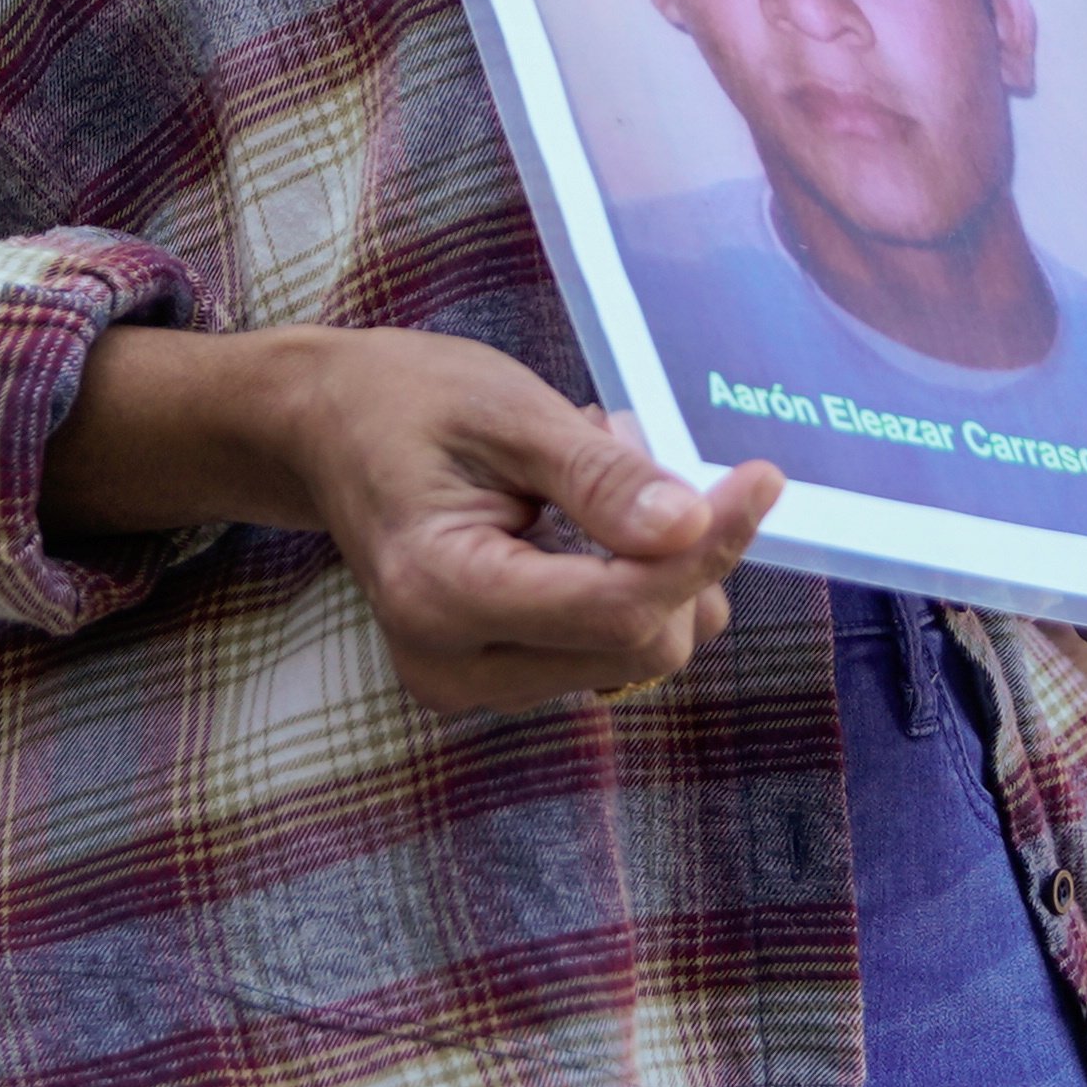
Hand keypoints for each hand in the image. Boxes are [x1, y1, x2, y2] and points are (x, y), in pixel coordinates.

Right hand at [49, 324, 780, 712]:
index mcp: (441, 593)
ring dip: (650, 563)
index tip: (761, 477)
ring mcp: (474, 683)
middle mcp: (455, 665)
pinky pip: (610, 646)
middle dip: (670, 549)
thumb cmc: (406, 403)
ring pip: (635, 650)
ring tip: (587, 475)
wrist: (325, 430)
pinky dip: (624, 581)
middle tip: (627, 449)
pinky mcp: (498, 678)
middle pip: (639, 641)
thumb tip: (691, 527)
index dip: (707, 547)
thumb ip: (599, 478)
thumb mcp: (506, 411)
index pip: (619, 608)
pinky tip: (578, 518)